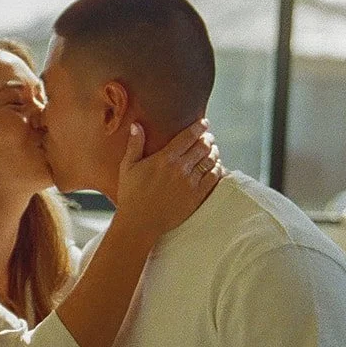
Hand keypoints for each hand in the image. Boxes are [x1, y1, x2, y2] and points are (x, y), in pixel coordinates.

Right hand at [115, 117, 224, 239]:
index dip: (199, 127)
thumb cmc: (132, 195)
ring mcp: (191, 183)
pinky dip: (217, 168)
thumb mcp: (128, 167)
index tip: (204, 123)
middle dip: (208, 138)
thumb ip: (135, 144)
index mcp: (165, 158)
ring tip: (213, 149)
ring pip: (210, 160)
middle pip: (203, 146)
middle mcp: (181, 168)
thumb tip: (136, 124)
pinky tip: (215, 166)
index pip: (188, 136)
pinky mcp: (197, 196)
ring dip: (214, 151)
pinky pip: (214, 177)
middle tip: (208, 137)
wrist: (140, 223)